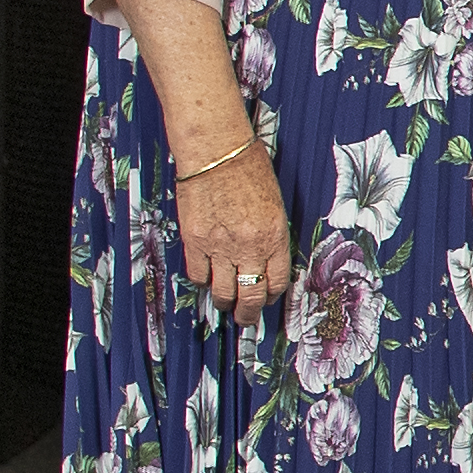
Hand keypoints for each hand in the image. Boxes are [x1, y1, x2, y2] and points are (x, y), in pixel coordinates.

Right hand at [177, 145, 297, 325]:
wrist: (217, 152)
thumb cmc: (250, 170)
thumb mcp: (275, 205)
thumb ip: (271, 236)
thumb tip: (266, 261)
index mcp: (275, 237)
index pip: (277, 282)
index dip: (271, 295)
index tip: (267, 298)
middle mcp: (249, 247)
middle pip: (250, 295)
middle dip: (249, 314)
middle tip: (246, 319)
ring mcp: (219, 246)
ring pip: (223, 292)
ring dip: (225, 303)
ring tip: (226, 305)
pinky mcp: (194, 241)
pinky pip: (198, 274)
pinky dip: (202, 281)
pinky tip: (206, 278)